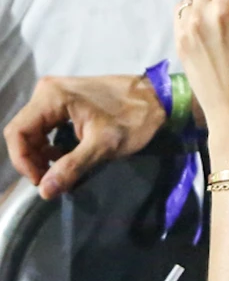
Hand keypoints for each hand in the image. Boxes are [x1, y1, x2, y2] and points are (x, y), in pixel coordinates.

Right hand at [4, 73, 166, 198]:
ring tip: (57, 170)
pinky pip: (45, 122)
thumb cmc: (134, 120)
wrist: (158, 98)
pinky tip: (64, 155)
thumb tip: (45, 191)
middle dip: (31, 158)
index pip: (17, 131)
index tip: (41, 181)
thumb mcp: (103, 146)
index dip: (23, 161)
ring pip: (32, 127)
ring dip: (39, 152)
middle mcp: (48, 89)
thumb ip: (72, 167)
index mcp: (52, 96)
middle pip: (22, 129)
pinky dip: (49, 142)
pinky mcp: (66, 97)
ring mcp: (56, 91)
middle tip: (49, 179)